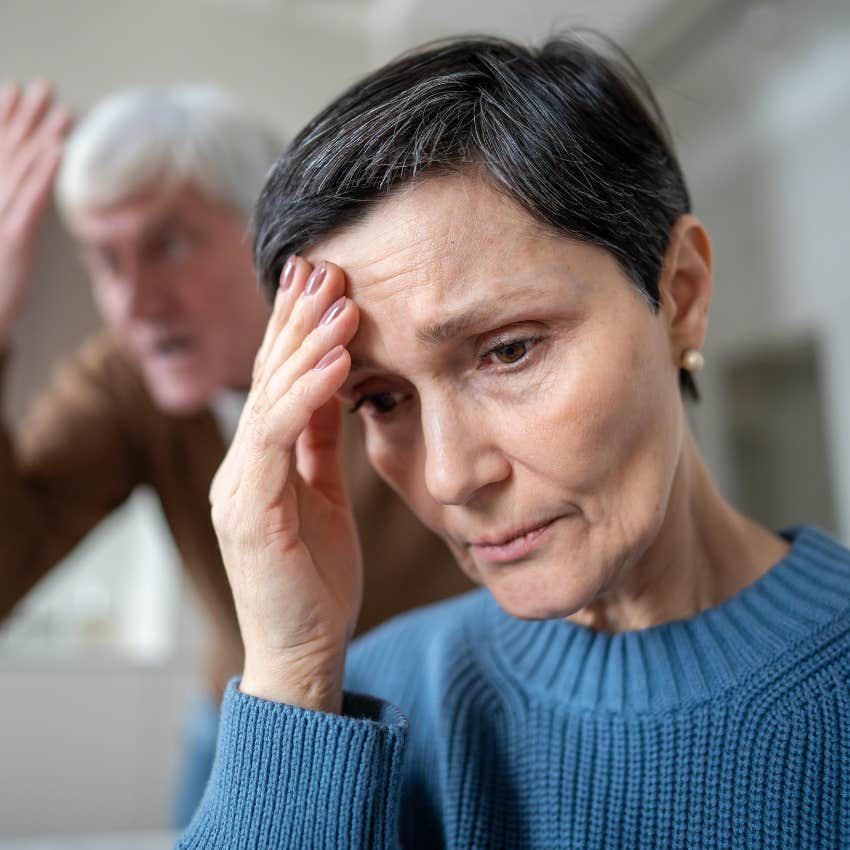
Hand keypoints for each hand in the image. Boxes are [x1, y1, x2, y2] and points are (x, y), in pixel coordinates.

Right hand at [0, 81, 71, 344]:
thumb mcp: (3, 245)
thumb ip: (12, 217)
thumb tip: (20, 202)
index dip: (4, 120)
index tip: (14, 89)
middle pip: (7, 151)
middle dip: (24, 117)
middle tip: (43, 85)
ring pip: (20, 168)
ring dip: (40, 136)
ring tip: (61, 108)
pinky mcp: (12, 238)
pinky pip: (30, 200)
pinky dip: (43, 172)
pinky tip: (58, 149)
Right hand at [210, 257, 361, 712]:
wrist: (304, 650)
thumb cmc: (315, 577)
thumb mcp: (322, 495)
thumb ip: (316, 443)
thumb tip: (333, 390)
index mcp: (259, 462)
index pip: (277, 381)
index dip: (296, 330)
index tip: (321, 282)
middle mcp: (241, 466)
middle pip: (268, 378)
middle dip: (296, 320)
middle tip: (324, 266)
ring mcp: (239, 486)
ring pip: (269, 398)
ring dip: (305, 344)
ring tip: (337, 297)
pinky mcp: (249, 510)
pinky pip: (275, 438)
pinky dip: (306, 395)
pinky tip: (335, 359)